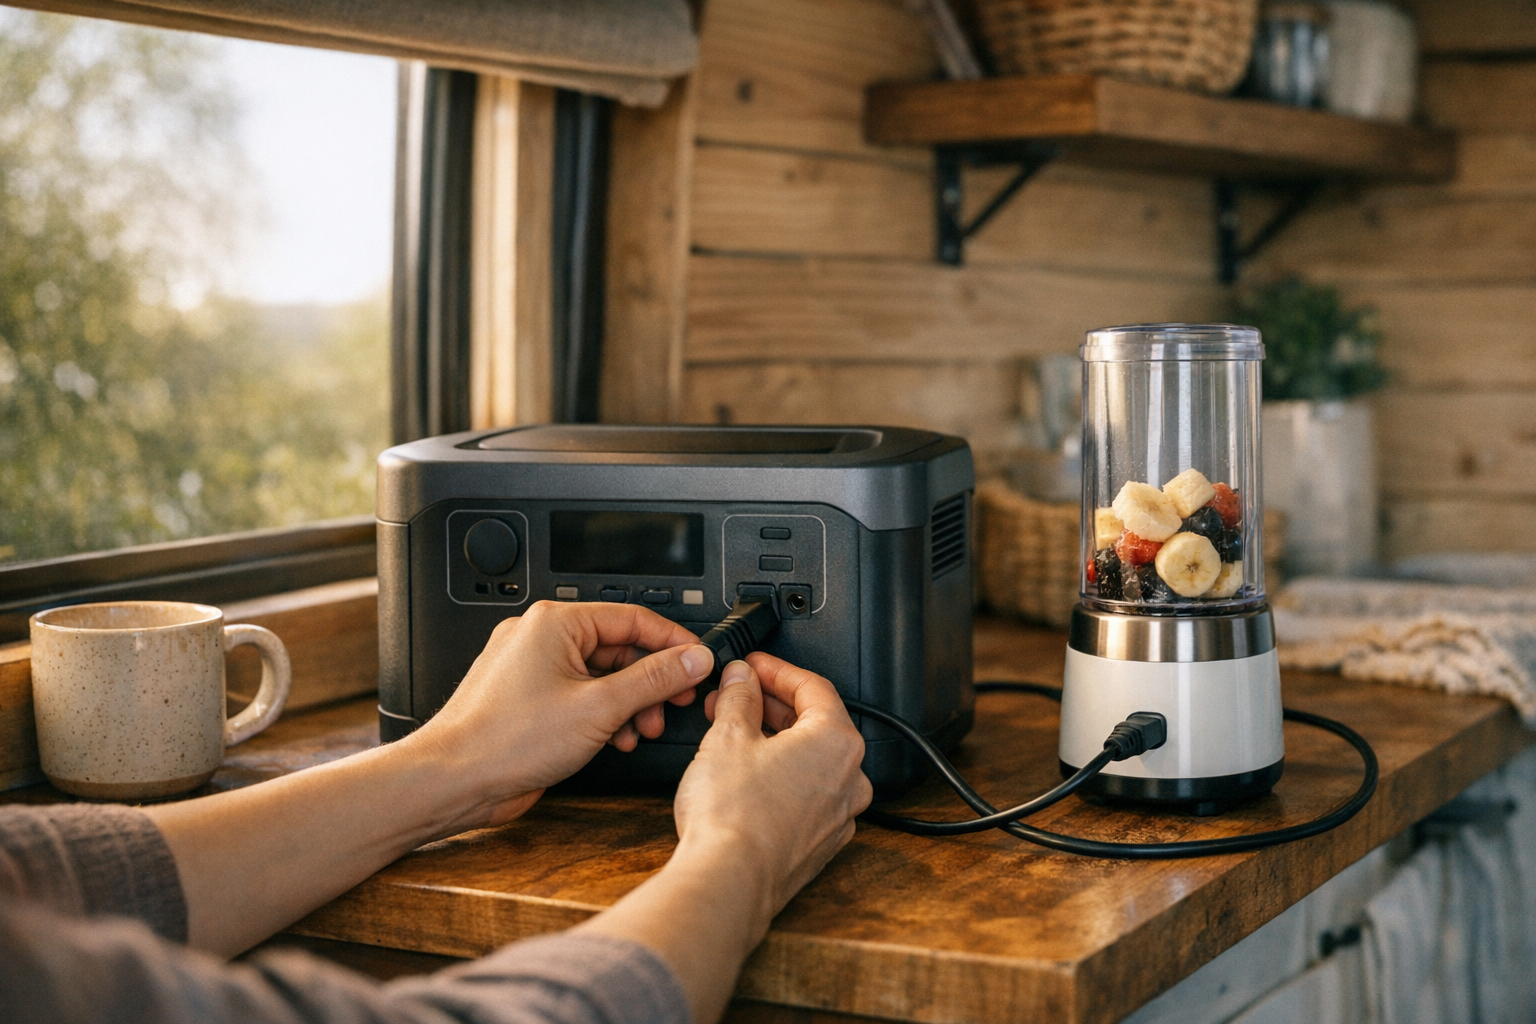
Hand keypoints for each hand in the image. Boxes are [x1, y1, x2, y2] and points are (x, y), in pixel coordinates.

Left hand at [409, 601, 714, 826]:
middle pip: (618, 647)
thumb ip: (653, 679)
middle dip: (651, 680)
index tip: (698, 662)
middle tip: (676, 700)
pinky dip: (604, 714)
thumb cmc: (506, 740)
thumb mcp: (599, 707)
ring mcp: (531, 668)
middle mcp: (540, 637)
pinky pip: (579, 694)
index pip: (633, 618)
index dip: (673, 642)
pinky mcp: (528, 698)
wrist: (454, 781)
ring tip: (643, 727)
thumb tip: (691, 659)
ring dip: (630, 701)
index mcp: (555, 622)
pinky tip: (616, 738)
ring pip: (600, 674)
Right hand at [574, 652, 870, 1023]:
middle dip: (771, 704)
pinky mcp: (820, 843)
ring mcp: (839, 815)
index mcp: (837, 742)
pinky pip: (807, 795)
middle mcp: (850, 778)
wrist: (729, 882)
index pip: (813, 686)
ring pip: (811, 761)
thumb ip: (738, 697)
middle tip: (735, 695)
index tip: (752, 665)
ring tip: (733, 732)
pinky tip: (748, 776)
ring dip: (775, 739)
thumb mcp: (727, 736)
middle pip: (815, 722)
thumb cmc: (734, 816)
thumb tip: (741, 679)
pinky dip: (782, 776)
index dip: (776, 669)